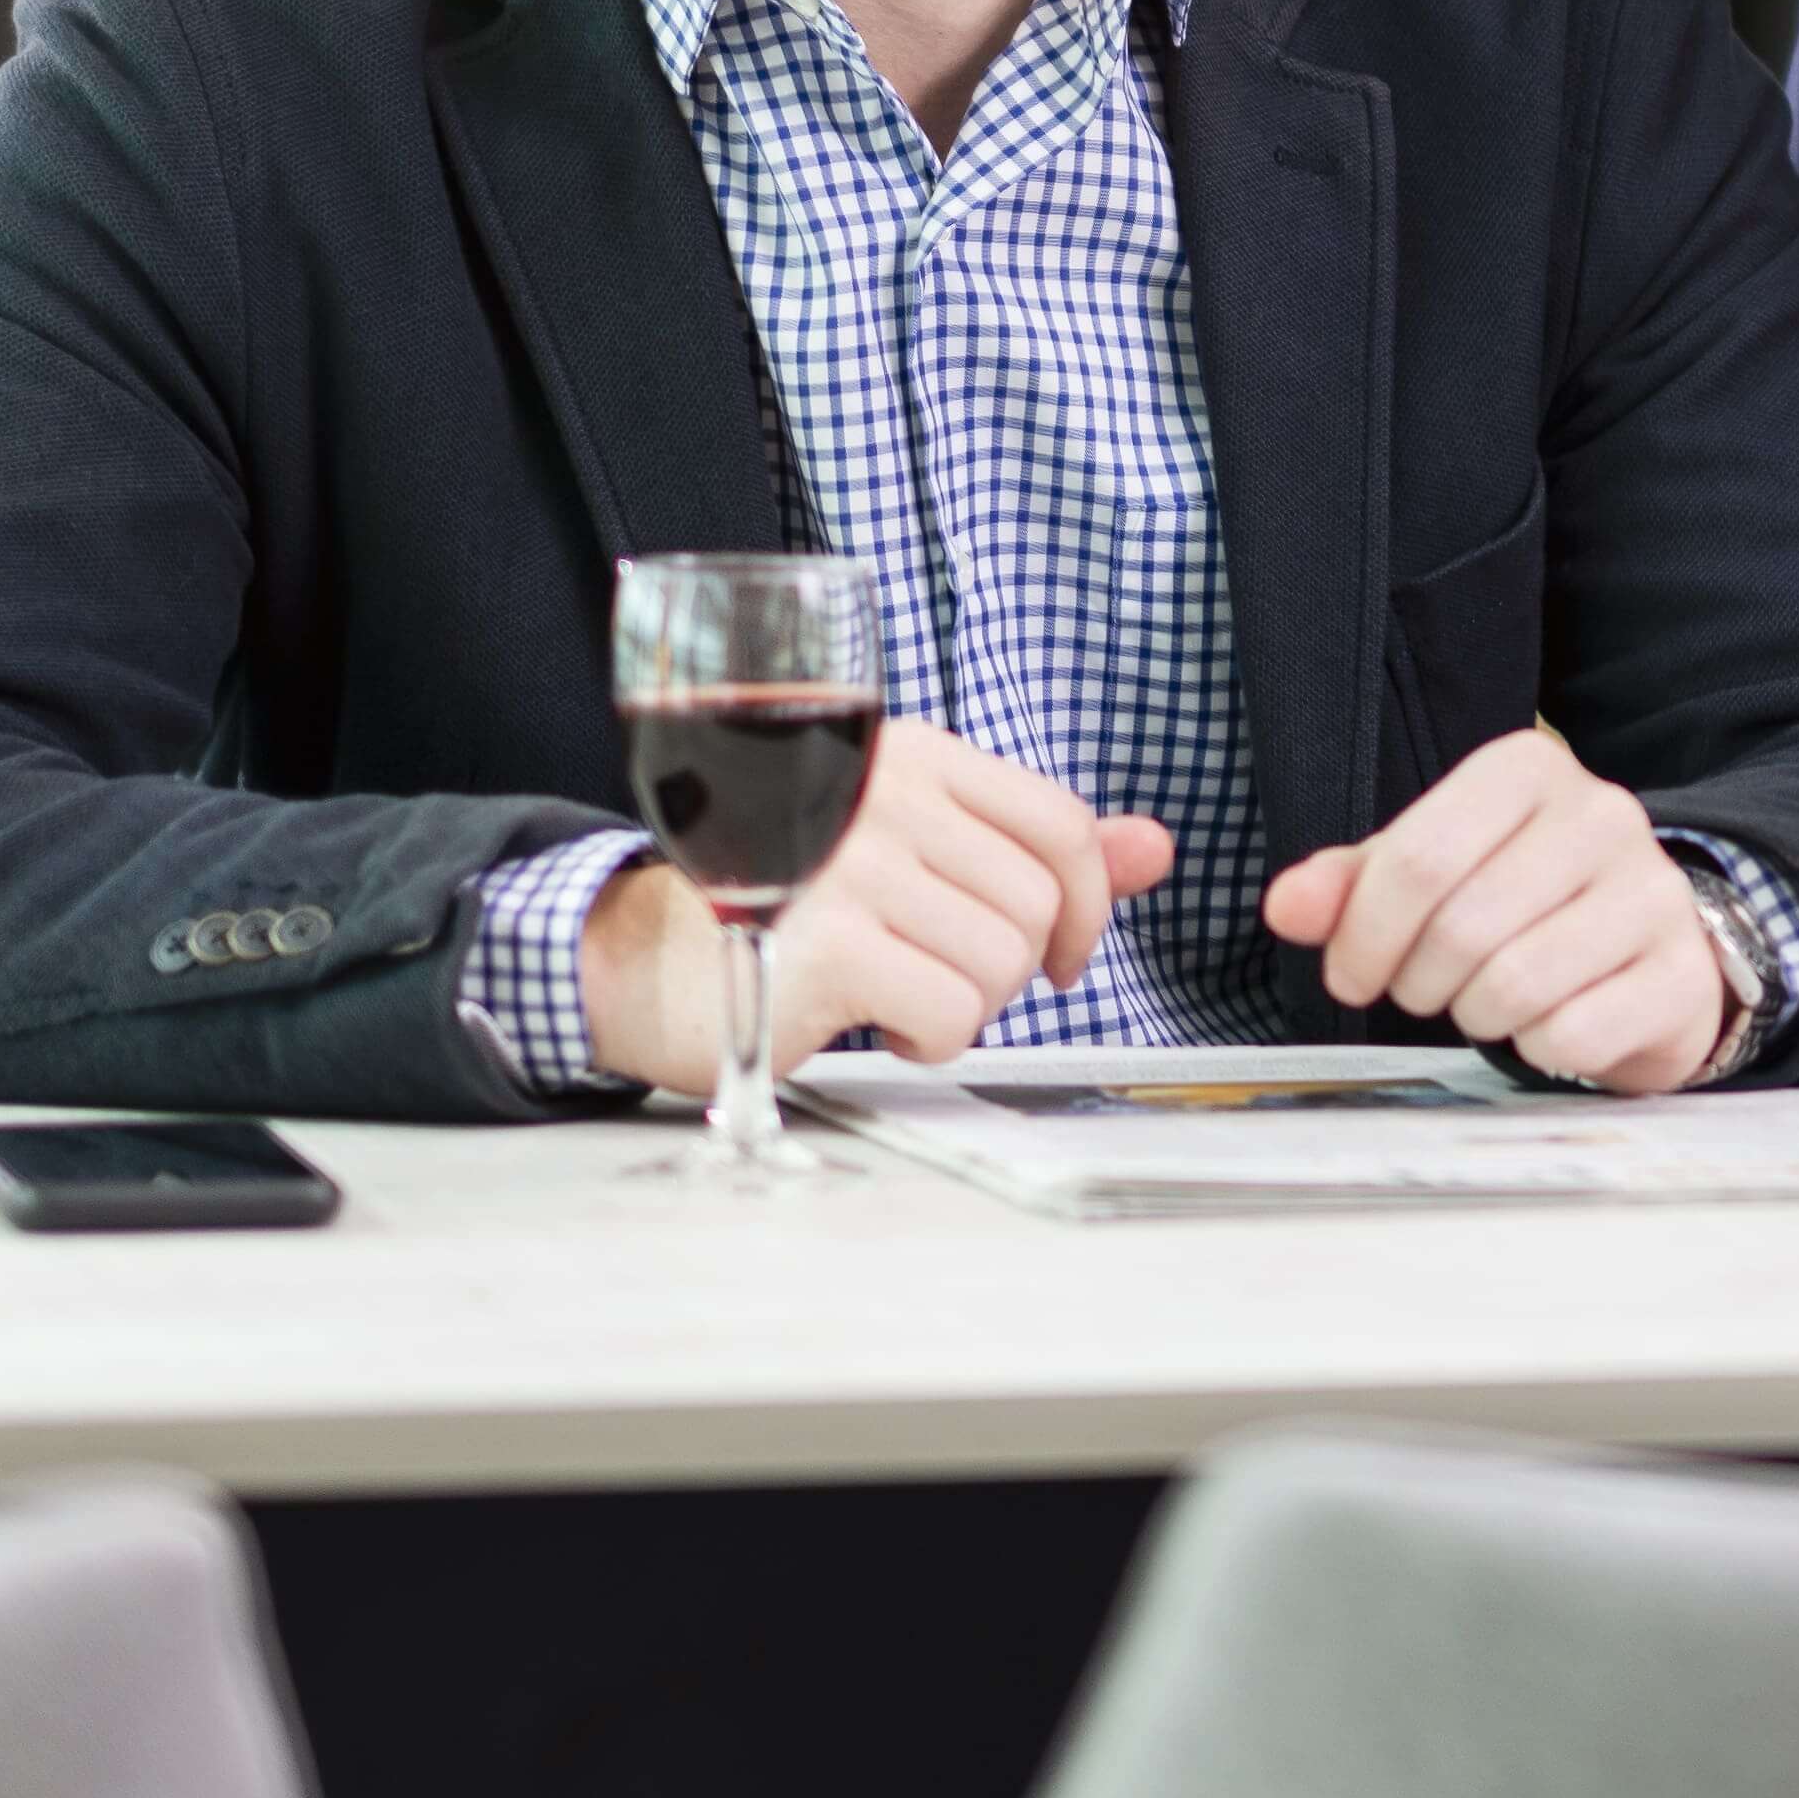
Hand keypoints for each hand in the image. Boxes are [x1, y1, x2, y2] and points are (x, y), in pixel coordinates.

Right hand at [583, 715, 1152, 1100]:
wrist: (644, 962)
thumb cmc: (788, 913)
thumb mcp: (914, 860)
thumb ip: (1029, 851)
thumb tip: (1154, 847)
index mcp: (911, 759)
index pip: (1058, 823)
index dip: (1082, 904)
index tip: (1057, 954)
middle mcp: (881, 795)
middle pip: (1035, 902)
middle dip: (1008, 968)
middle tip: (939, 979)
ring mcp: (849, 865)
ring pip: (1000, 961)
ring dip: (963, 1006)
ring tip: (895, 993)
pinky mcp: (826, 944)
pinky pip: (952, 1012)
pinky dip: (930, 1039)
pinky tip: (875, 1020)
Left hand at [1260, 724, 1731, 1099]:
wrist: (1648, 952)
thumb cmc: (1523, 907)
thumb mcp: (1432, 876)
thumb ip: (1353, 885)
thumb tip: (1286, 906)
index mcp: (1529, 771)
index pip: (1418, 857)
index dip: (1365, 934)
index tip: (1353, 975)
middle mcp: (1602, 816)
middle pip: (1462, 926)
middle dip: (1418, 983)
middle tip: (1424, 992)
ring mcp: (1653, 893)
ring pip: (1515, 982)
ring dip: (1477, 1016)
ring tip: (1485, 1003)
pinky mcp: (1681, 972)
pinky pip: (1572, 1033)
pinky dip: (1539, 1048)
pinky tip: (1547, 1026)